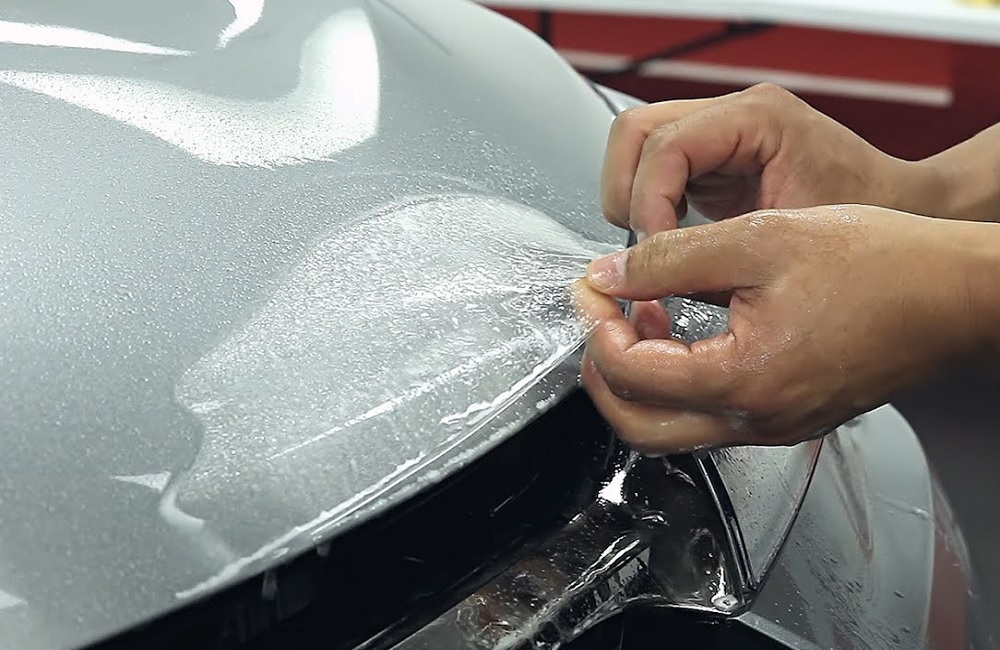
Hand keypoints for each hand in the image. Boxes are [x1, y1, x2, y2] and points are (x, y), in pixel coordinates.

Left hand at [575, 206, 998, 453]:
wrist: (953, 293)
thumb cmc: (882, 265)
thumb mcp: (759, 239)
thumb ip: (670, 258)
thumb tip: (611, 274)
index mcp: (743, 380)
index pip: (629, 375)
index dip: (596, 327)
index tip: (591, 289)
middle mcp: (756, 420)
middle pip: (638, 426)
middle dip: (604, 369)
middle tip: (600, 317)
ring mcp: (775, 427)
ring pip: (672, 427)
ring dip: (640, 376)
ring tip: (642, 314)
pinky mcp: (789, 416)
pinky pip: (711, 414)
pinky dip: (680, 378)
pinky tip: (687, 327)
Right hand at [602, 83, 943, 236]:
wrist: (896, 213)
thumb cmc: (860, 223)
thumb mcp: (783, 240)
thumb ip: (712, 247)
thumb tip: (648, 266)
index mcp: (756, 117)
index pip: (664, 145)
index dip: (647, 202)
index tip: (654, 251)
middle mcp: (732, 113)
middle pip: (634, 133)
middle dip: (628, 194)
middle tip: (647, 247)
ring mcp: (718, 131)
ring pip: (633, 146)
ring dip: (632, 198)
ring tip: (657, 245)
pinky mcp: (712, 155)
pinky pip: (653, 167)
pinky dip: (648, 202)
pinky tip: (671, 235)